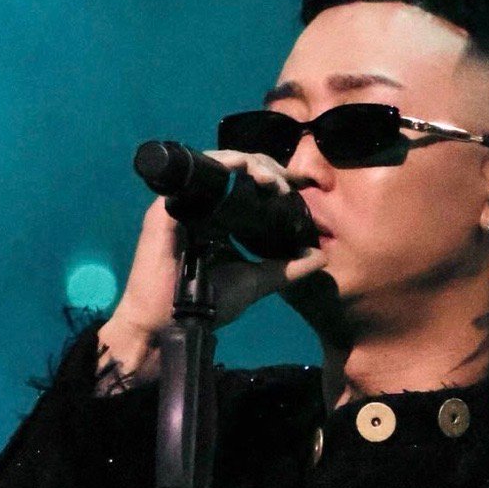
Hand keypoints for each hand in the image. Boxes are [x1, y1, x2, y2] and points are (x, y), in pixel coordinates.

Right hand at [114, 169, 327, 341]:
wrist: (169, 323)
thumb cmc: (207, 306)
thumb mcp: (255, 283)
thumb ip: (285, 269)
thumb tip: (319, 257)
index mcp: (220, 219)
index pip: (249, 186)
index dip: (275, 179)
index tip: (299, 186)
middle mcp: (203, 205)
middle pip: (239, 169)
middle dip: (268, 169)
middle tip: (286, 186)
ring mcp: (186, 201)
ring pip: (223, 164)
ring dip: (251, 165)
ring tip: (272, 183)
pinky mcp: (170, 203)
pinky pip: (199, 170)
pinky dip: (224, 164)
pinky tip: (245, 170)